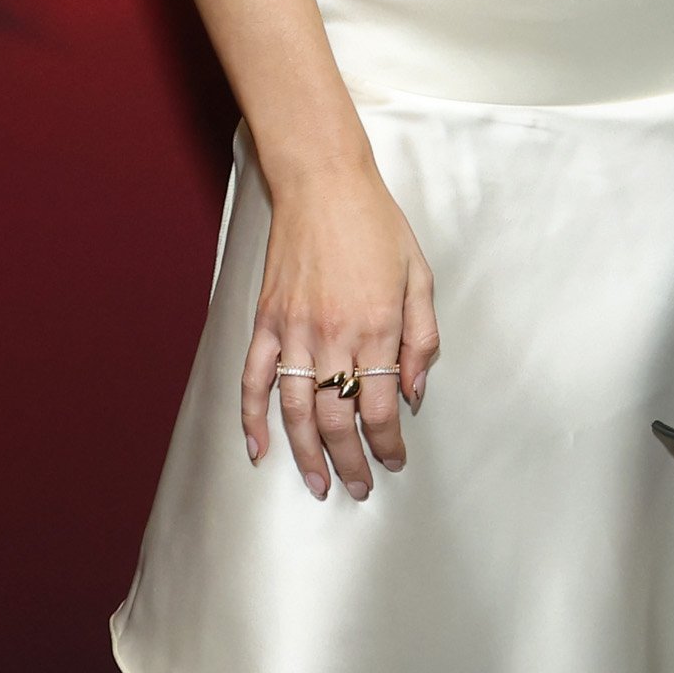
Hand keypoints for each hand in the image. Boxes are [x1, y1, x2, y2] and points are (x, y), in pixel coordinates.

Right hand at [241, 153, 438, 500]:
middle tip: (359, 488)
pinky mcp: (266, 321)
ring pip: (296, 410)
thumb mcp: (420, 276)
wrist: (324, 184)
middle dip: (351, 461)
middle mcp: (334, 336)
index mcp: (377, 327)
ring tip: (318, 484)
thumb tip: (414, 392)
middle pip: (338, 419)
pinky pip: (254, 380)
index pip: (381, 407)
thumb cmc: (377, 226)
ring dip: (306, 454)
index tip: (394, 461)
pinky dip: (252, 417)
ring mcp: (294, 331)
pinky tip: (258, 449)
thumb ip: (421, 338)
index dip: (387, 443)